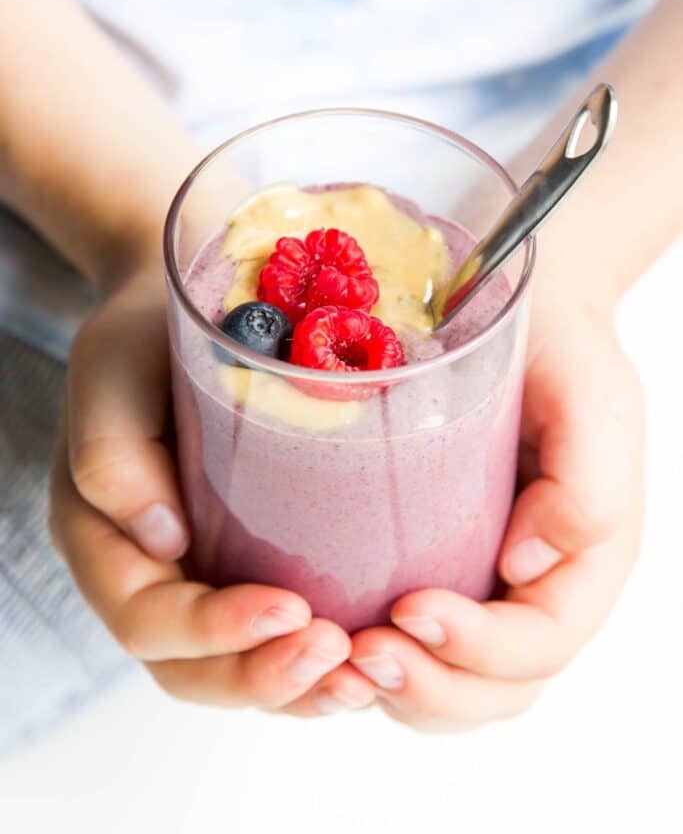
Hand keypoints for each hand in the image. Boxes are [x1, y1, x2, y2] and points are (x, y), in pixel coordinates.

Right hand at [50, 266, 375, 715]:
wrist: (192, 310)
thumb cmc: (146, 336)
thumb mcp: (111, 370)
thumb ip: (112, 451)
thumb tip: (165, 541)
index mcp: (104, 538)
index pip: (145, 617)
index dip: (211, 632)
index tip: (289, 610)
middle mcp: (150, 573)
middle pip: (192, 669)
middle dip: (265, 676)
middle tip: (339, 655)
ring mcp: (201, 575)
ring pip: (238, 669)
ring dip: (300, 689)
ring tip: (365, 674)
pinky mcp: (250, 564)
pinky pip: (275, 639)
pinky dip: (318, 664)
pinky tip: (369, 657)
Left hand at [347, 294, 644, 731]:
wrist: (517, 313)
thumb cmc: (559, 352)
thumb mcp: (590, 397)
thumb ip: (586, 483)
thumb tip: (524, 569)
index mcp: (582, 560)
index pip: (540, 642)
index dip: (478, 648)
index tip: (410, 608)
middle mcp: (535, 587)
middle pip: (494, 688)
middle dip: (429, 686)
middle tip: (361, 650)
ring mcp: (484, 584)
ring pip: (451, 684)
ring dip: (396, 689)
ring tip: (337, 655)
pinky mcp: (437, 566)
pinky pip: (414, 644)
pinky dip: (374, 660)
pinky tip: (330, 633)